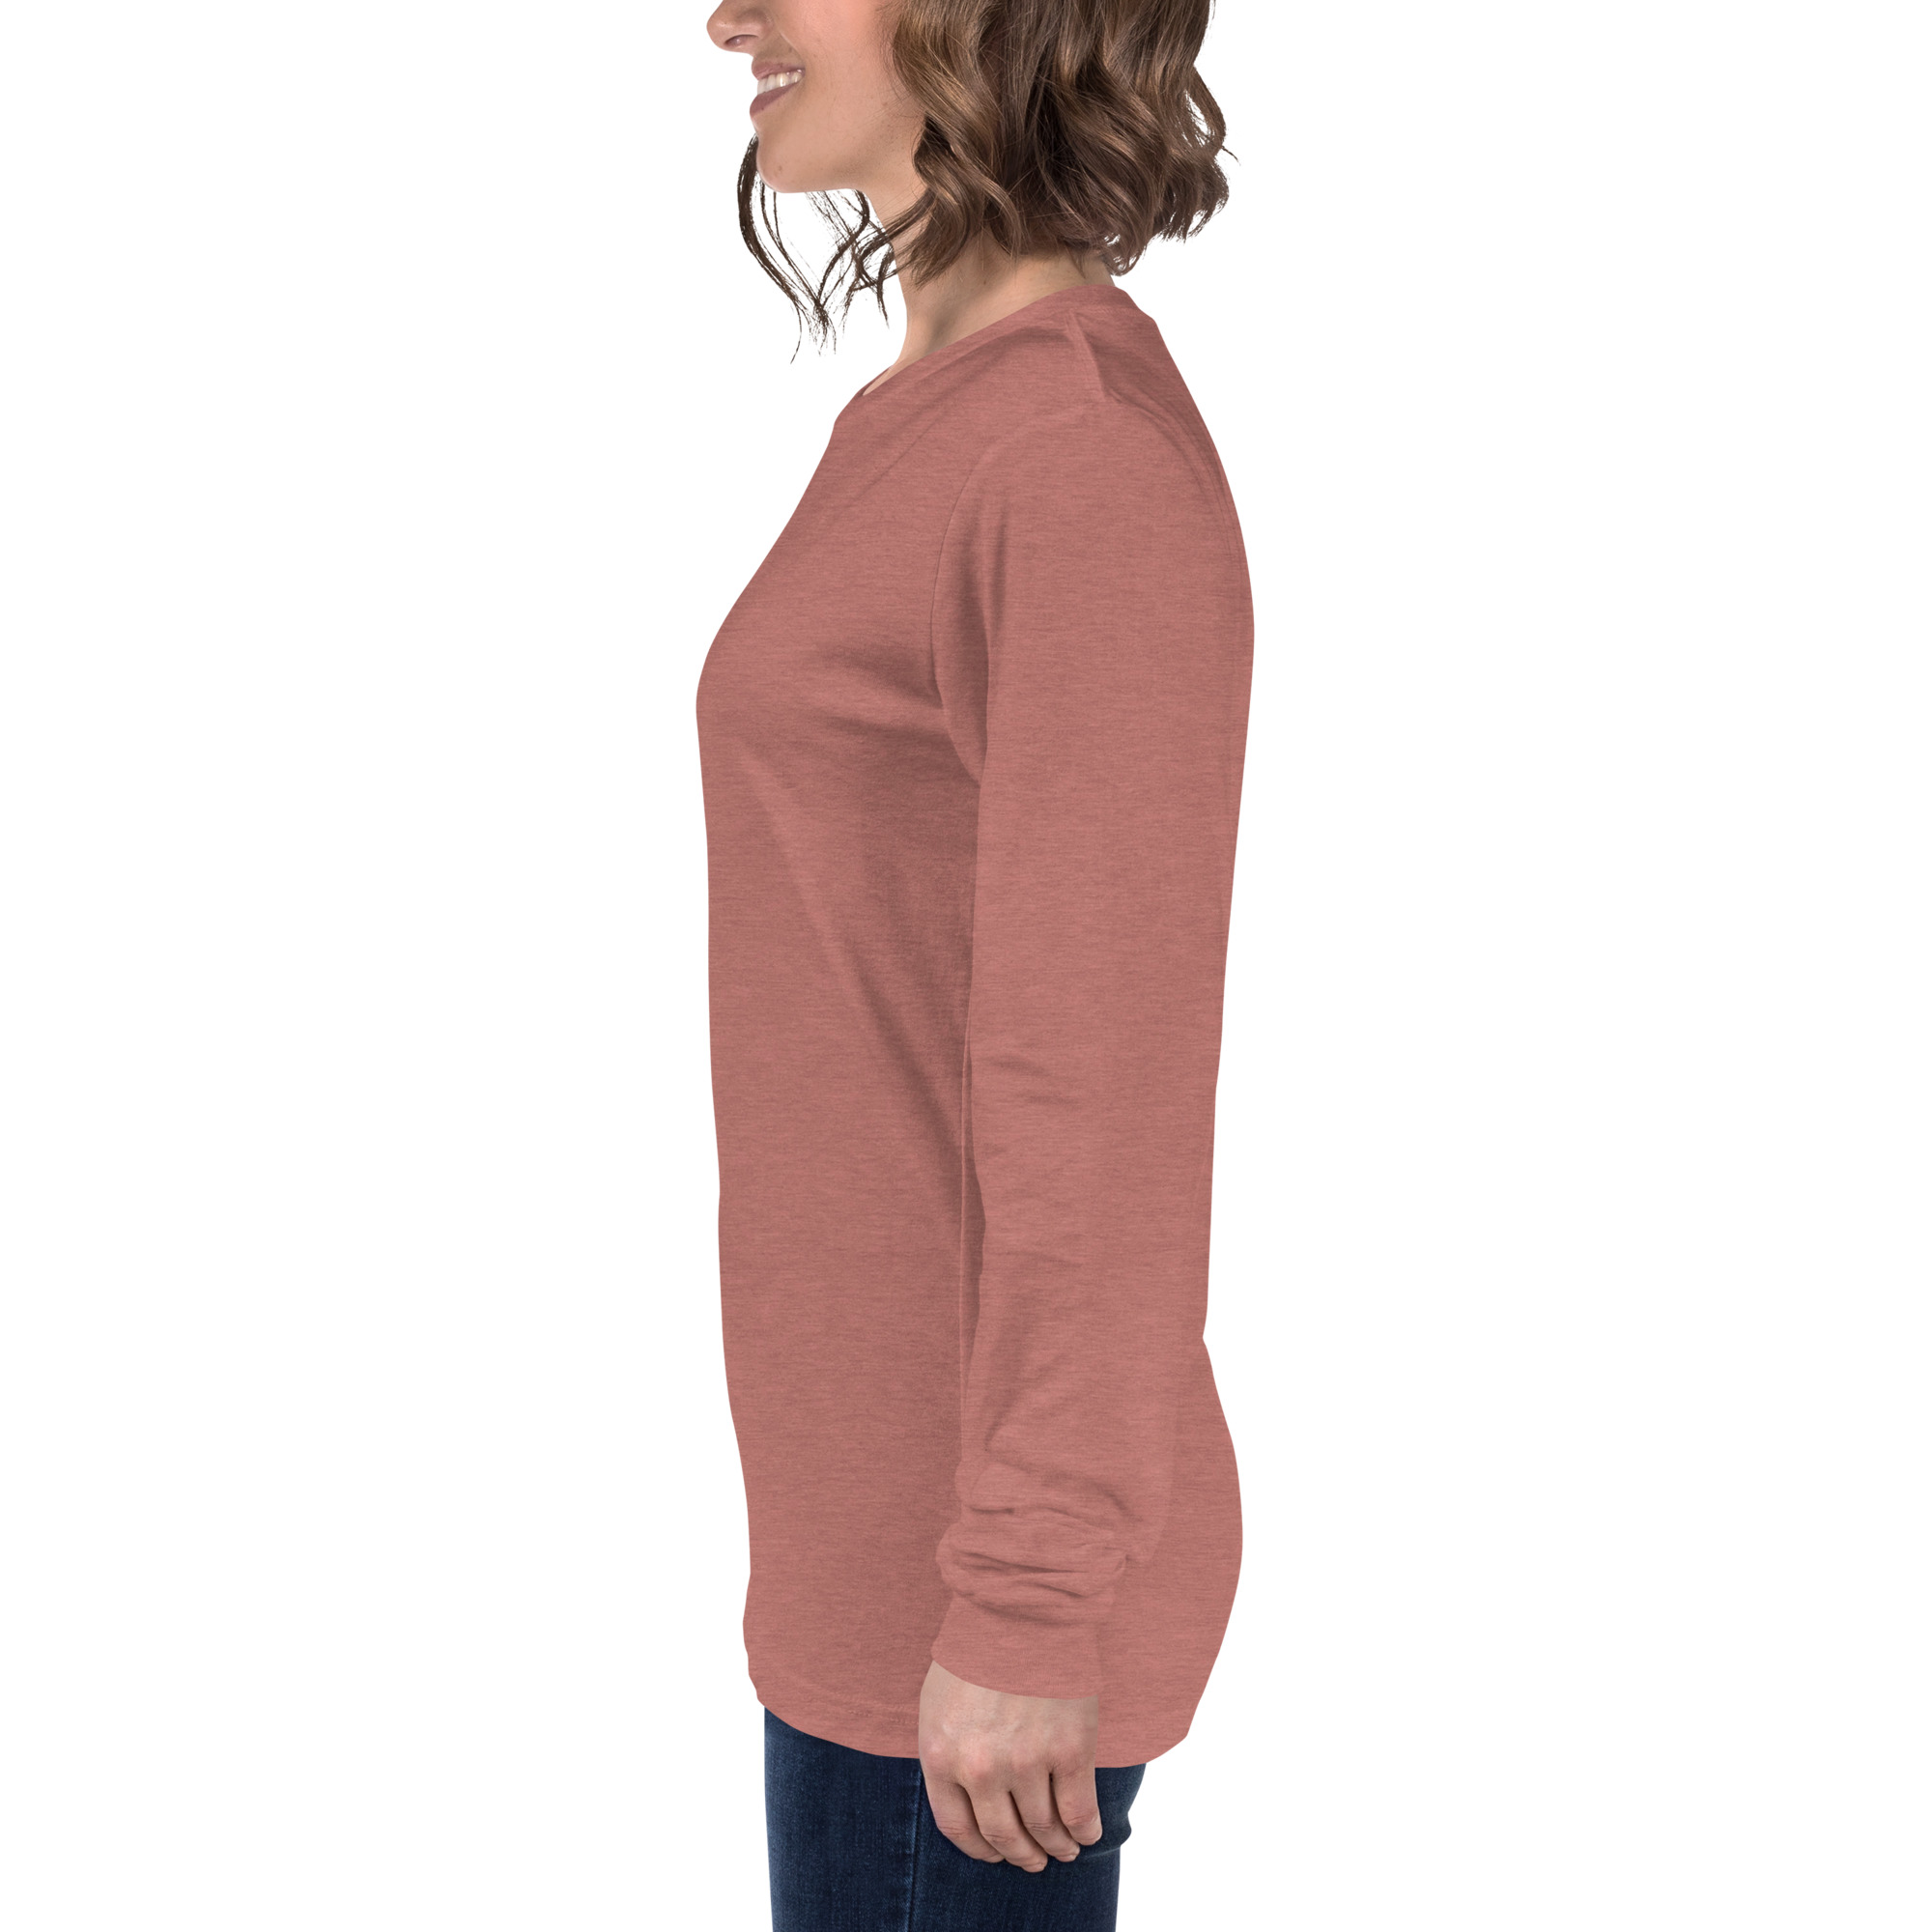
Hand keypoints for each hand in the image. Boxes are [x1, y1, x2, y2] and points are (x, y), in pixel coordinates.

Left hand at [916, 1660, 1103, 1872]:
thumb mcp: (938, 1702)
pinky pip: (1079, 1810)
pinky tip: (1088, 1834)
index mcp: (940, 1755)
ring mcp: (1026, 1762)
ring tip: (1064, 1851)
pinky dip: (1086, 1830)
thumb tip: (964, 1796)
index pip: (958, 1829)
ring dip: (1056, 1847)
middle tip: (1034, 1860)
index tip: (996, 1854)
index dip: (981, 1850)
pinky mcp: (1070, 1750)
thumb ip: (946, 1751)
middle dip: (1021, 1855)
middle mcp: (980, 1768)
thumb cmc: (977, 1648)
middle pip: (1003, 1835)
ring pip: (1044, 1828)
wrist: (1021, 1606)